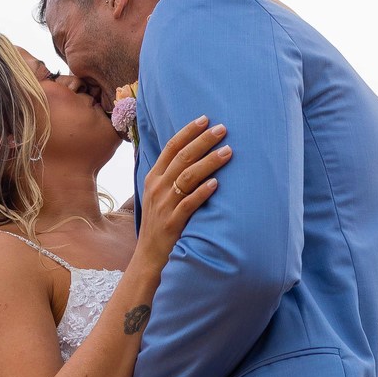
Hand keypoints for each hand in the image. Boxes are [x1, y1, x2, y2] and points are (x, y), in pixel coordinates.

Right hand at [137, 118, 231, 271]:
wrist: (148, 257)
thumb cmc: (160, 223)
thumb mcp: (158, 196)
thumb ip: (171, 176)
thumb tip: (191, 154)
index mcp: (153, 178)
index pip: (171, 148)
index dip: (188, 132)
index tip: (206, 119)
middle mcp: (157, 188)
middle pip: (182, 158)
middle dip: (203, 141)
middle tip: (223, 129)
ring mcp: (164, 205)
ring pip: (187, 177)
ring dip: (209, 163)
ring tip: (228, 152)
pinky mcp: (172, 223)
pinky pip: (188, 204)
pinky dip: (202, 192)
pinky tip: (216, 184)